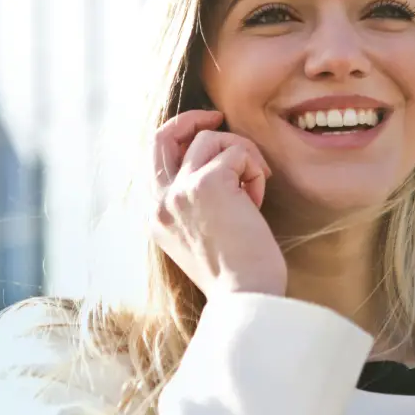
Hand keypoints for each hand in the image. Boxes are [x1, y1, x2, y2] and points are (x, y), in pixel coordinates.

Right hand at [150, 109, 286, 299]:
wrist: (246, 297)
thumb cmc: (238, 274)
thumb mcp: (204, 236)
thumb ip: (197, 204)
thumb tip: (219, 166)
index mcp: (157, 217)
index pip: (156, 160)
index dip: (180, 139)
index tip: (206, 132)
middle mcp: (160, 202)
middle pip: (162, 136)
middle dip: (191, 119)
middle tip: (218, 116)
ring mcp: (180, 191)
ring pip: (210, 139)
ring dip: (242, 155)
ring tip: (255, 187)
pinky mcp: (207, 183)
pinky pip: (237, 152)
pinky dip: (254, 169)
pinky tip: (258, 200)